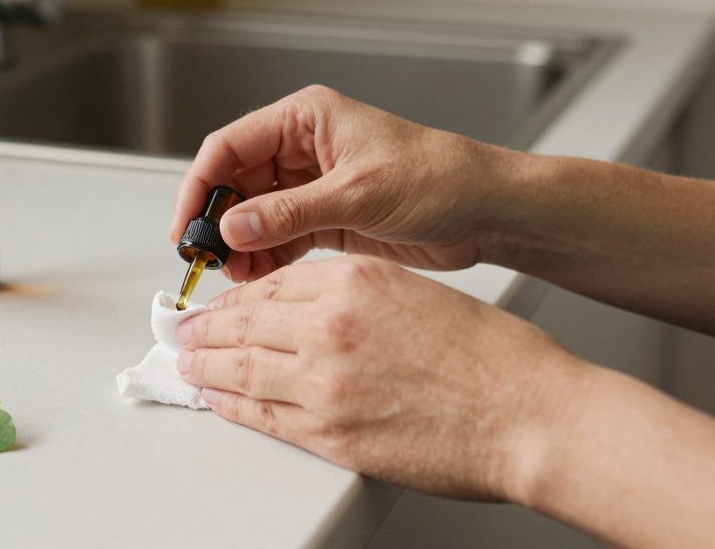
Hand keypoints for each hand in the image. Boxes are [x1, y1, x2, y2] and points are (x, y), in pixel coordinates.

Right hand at [169, 85, 509, 281]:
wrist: (490, 210)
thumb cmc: (441, 178)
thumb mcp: (359, 193)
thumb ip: (290, 213)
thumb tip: (233, 227)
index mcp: (305, 120)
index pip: (229, 146)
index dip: (200, 186)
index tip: (185, 226)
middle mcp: (302, 149)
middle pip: (234, 182)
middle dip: (217, 222)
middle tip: (204, 259)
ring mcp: (311, 185)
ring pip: (252, 214)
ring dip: (238, 245)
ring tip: (232, 276)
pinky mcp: (325, 218)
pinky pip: (277, 238)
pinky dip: (263, 259)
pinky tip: (255, 279)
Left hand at [175, 256, 579, 500]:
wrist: (531, 414)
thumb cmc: (494, 358)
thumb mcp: (416, 294)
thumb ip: (357, 297)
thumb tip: (311, 312)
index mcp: (354, 281)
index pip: (272, 285)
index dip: (236, 297)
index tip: (220, 302)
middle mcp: (329, 325)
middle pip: (244, 323)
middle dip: (206, 328)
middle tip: (183, 330)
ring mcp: (323, 381)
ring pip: (240, 368)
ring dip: (205, 365)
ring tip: (187, 363)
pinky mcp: (328, 433)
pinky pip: (260, 414)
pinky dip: (230, 405)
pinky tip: (216, 399)